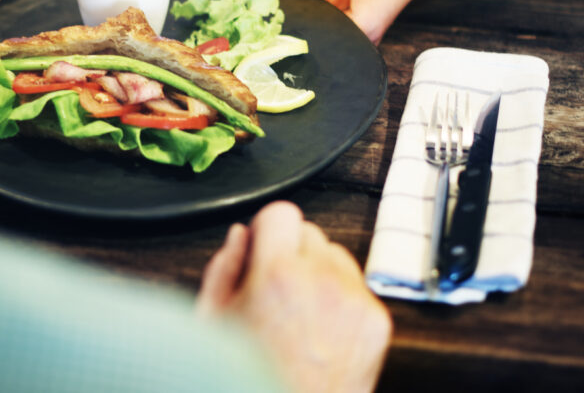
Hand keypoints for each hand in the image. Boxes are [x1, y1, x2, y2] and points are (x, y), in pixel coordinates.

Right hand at [197, 202, 391, 392]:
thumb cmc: (248, 377)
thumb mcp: (213, 320)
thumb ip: (223, 267)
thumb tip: (239, 236)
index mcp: (278, 275)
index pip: (282, 212)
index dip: (267, 229)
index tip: (262, 245)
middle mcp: (322, 282)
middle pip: (311, 232)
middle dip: (292, 252)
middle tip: (276, 286)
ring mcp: (355, 302)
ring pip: (338, 256)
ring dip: (319, 272)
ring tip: (299, 311)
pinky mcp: (376, 322)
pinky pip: (358, 287)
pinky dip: (341, 299)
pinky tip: (320, 328)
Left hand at [267, 0, 442, 43]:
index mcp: (361, 29)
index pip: (315, 36)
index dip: (289, 26)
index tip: (263, 17)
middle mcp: (361, 32)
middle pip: (318, 28)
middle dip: (296, 12)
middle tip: (266, 2)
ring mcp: (360, 21)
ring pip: (322, 15)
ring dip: (307, 2)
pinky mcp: (359, 9)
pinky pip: (330, 6)